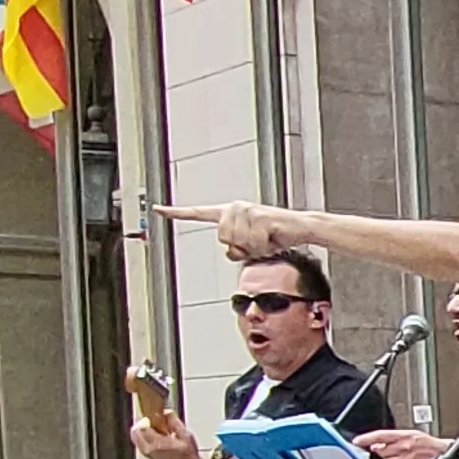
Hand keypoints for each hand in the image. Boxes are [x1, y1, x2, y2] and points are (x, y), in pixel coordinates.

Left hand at [131, 415, 198, 458]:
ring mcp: (147, 453)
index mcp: (159, 443)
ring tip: (156, 430)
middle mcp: (150, 449)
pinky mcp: (147, 456)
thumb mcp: (186, 435)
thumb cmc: (189, 454)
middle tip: (153, 422)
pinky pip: (139, 443)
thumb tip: (166, 412)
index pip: (144, 427)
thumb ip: (174, 423)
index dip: (148, 419)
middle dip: (142, 424)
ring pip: (135, 437)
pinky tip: (156, 437)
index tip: (156, 417)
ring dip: (142, 431)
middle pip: (135, 432)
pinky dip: (143, 437)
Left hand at [157, 200, 303, 261]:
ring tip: (266, 239)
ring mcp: (247, 210)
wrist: (301, 228)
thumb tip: (230, 251)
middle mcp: (235, 208)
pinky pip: (254, 243)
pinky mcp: (260, 216)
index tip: (158, 210)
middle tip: (258, 242)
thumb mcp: (250, 246)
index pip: (198, 213)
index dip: (177, 214)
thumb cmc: (276, 235)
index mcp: (229, 212)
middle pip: (223, 239)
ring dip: (254, 248)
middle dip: (242, 248)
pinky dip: (265, 246)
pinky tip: (273, 236)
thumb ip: (235, 248)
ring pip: (238, 242)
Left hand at [359, 428, 448, 458]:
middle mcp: (404, 447)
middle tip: (384, 450)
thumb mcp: (411, 434)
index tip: (356, 441)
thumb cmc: (429, 444)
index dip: (366, 438)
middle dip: (380, 451)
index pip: (380, 435)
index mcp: (404, 435)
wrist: (444, 454)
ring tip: (399, 457)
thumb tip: (376, 444)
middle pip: (381, 450)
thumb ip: (393, 438)